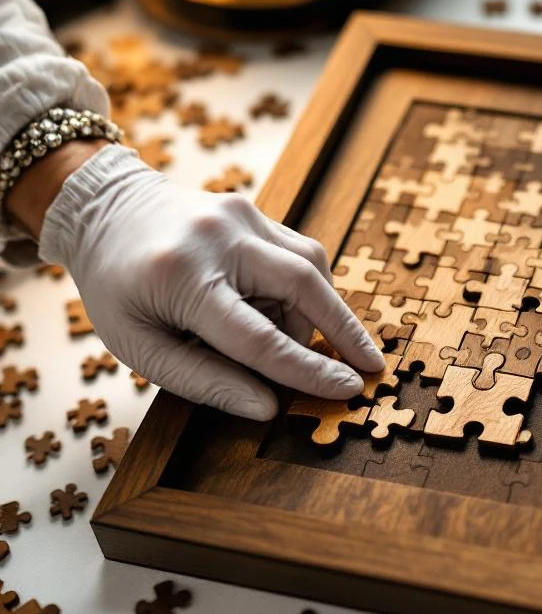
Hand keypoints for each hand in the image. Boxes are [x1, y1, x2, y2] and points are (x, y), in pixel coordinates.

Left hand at [33, 145, 384, 419]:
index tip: (348, 390)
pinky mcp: (254, 209)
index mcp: (181, 278)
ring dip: (314, 313)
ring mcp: (241, 215)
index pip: (262, 338)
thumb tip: (266, 407)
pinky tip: (280, 309)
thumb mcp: (139, 345)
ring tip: (286, 337)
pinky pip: (299, 254)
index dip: (309, 370)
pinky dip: (303, 290)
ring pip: (309, 268)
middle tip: (368, 366)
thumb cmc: (116, 286)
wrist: (102, 207)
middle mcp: (218, 238)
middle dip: (344, 331)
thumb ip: (203, 380)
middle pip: (304, 287)